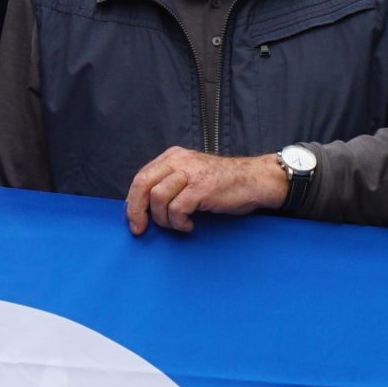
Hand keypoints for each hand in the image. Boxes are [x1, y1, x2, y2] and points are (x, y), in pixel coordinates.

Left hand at [123, 148, 288, 235]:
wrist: (254, 181)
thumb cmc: (223, 184)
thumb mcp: (191, 176)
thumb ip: (169, 184)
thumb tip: (144, 208)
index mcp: (173, 157)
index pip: (141, 177)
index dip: (133, 201)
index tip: (134, 220)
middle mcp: (179, 161)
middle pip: (142, 184)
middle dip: (137, 210)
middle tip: (140, 229)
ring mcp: (191, 173)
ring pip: (158, 198)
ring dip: (165, 219)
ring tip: (179, 223)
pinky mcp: (201, 187)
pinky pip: (177, 209)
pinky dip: (179, 222)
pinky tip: (190, 225)